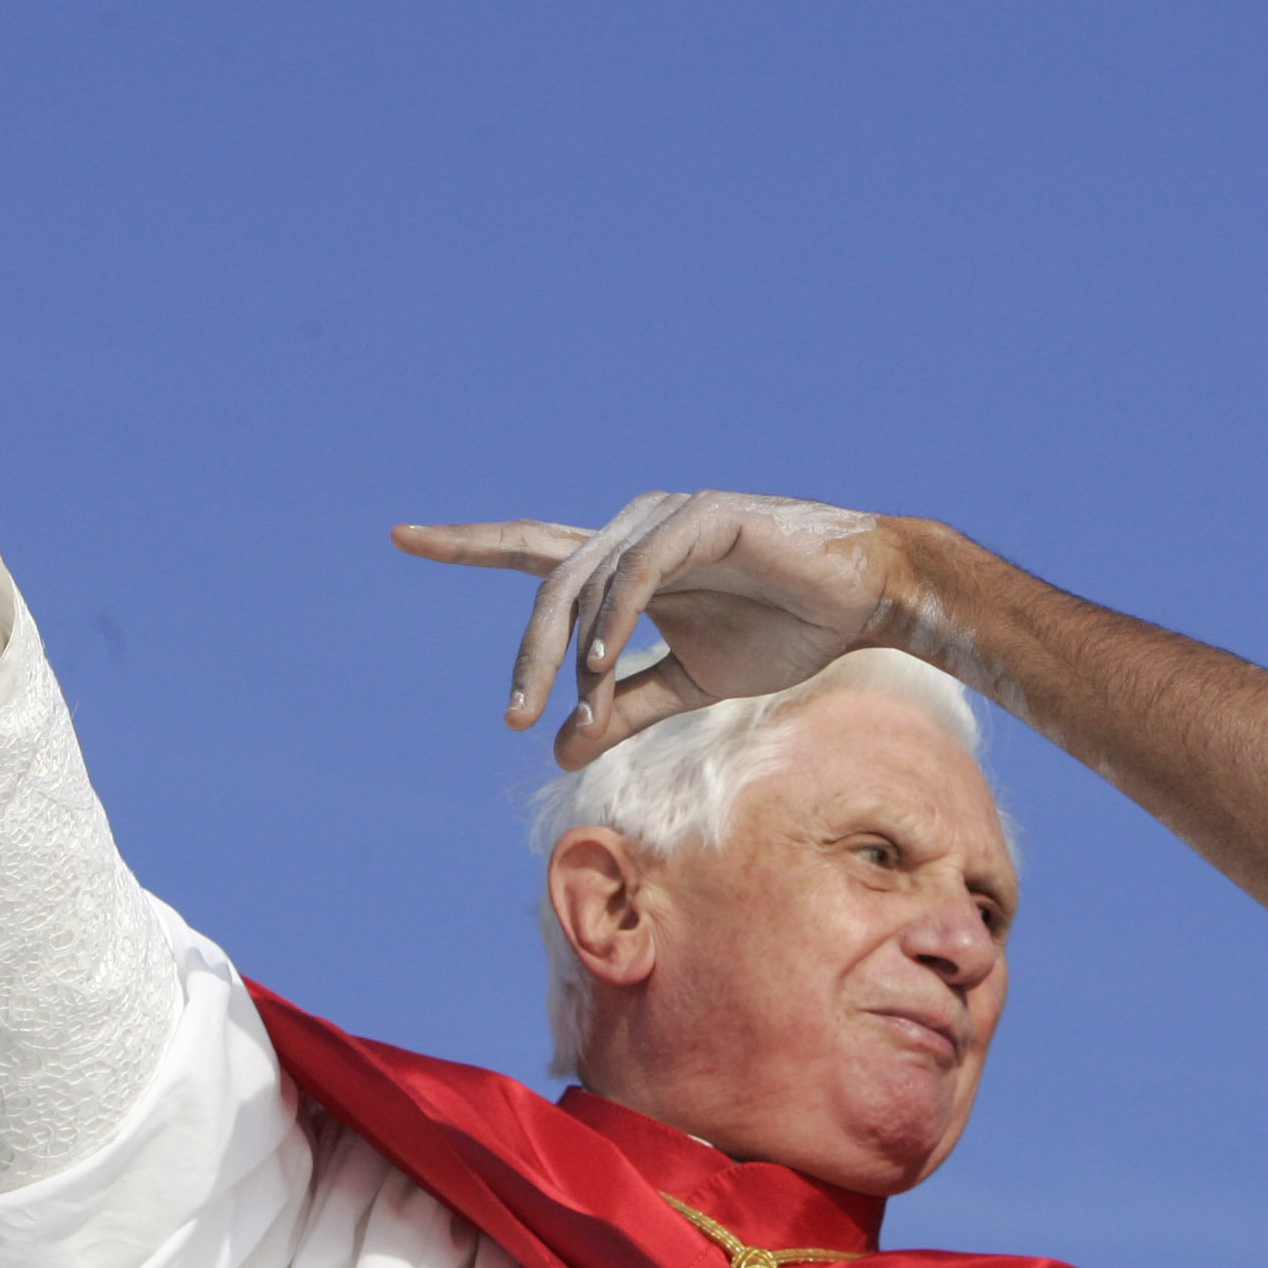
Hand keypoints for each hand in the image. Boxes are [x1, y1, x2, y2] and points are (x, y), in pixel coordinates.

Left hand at [393, 491, 906, 766]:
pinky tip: (603, 660)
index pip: (532, 551)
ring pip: (589, 581)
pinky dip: (615, 614)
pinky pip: (639, 570)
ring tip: (577, 704)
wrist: (865, 600)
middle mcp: (633, 531)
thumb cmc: (784, 630)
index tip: (402, 535)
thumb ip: (624, 708)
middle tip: (514, 718)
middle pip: (550, 582)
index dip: (467, 543)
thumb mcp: (690, 683)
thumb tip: (559, 751)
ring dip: (575, 652)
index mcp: (625, 565)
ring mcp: (666, 517)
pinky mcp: (703, 517)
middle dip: (526, 654)